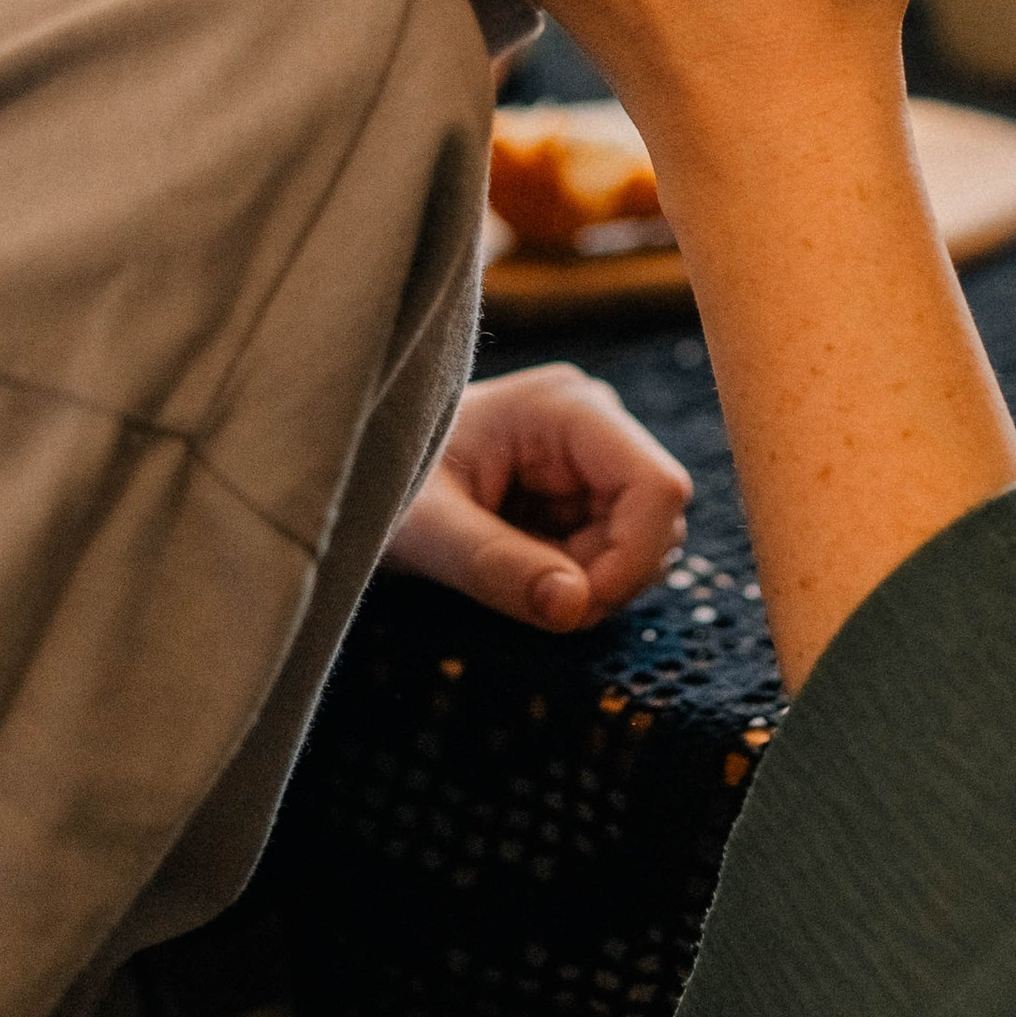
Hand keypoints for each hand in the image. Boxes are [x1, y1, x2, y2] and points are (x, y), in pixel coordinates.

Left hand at [384, 365, 692, 630]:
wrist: (357, 472)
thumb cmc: (383, 484)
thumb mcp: (426, 530)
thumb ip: (494, 565)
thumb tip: (575, 608)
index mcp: (567, 409)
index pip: (658, 486)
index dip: (634, 558)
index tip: (576, 607)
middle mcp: (594, 425)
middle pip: (654, 522)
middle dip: (605, 578)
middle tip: (528, 598)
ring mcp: (592, 458)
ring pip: (640, 545)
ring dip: (588, 584)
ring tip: (511, 576)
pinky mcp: (583, 491)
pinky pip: (612, 554)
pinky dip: (575, 582)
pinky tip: (521, 570)